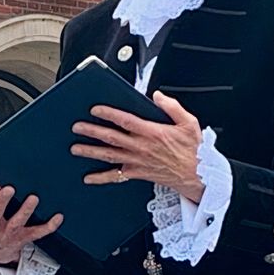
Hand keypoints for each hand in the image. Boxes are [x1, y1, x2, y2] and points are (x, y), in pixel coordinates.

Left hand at [70, 91, 204, 201]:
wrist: (198, 176)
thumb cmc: (193, 150)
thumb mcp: (189, 123)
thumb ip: (172, 107)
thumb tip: (158, 96)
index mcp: (152, 133)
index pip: (125, 121)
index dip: (109, 114)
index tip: (95, 109)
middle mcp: (141, 147)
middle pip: (111, 138)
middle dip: (92, 131)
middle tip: (77, 127)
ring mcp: (137, 162)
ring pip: (109, 155)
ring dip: (91, 151)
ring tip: (75, 148)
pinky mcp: (137, 173)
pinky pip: (116, 176)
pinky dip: (100, 178)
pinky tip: (88, 177)